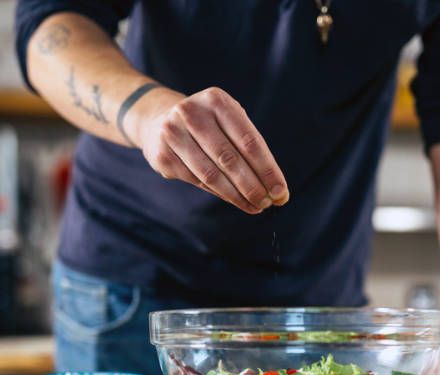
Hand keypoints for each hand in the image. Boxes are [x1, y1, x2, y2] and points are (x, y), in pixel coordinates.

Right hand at [133, 86, 288, 213]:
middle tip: (268, 203)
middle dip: (253, 186)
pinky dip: (220, 193)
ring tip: (255, 206)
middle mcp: (192, 113)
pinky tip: (234, 200)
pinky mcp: (163, 155)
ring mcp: (173, 134)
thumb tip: (275, 188)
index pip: (249, 141)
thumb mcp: (228, 122)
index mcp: (216, 101)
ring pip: (212, 175)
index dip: (267, 169)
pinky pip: (197, 181)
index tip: (281, 191)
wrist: (158, 120)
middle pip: (230, 159)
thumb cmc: (207, 124)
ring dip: (237, 195)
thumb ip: (250, 149)